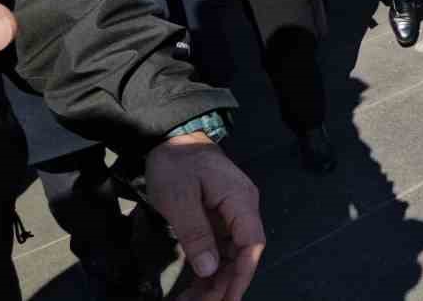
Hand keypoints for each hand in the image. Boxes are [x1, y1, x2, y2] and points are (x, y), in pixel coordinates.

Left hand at [144, 133, 264, 300]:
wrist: (170, 136)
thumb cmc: (176, 163)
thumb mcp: (179, 198)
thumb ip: (196, 233)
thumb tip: (209, 269)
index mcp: (240, 200)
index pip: (252, 244)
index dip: (242, 274)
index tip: (227, 299)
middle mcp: (243, 208)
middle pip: (242, 254)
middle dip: (226, 284)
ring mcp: (232, 213)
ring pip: (231, 255)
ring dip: (216, 281)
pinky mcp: (219, 217)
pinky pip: (220, 248)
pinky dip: (210, 268)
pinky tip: (197, 286)